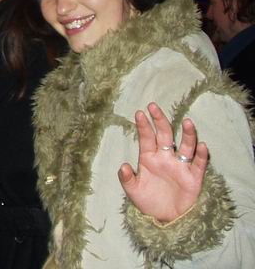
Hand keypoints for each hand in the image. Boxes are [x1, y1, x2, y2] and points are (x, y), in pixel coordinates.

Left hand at [118, 102, 208, 222]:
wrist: (165, 219)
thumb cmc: (147, 201)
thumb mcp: (133, 190)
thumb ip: (127, 178)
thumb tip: (123, 166)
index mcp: (149, 158)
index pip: (147, 138)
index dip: (144, 126)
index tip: (139, 113)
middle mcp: (165, 158)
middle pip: (165, 135)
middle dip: (160, 121)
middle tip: (154, 106)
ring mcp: (180, 166)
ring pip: (185, 146)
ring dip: (187, 134)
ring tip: (187, 121)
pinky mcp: (193, 178)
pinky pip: (198, 164)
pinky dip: (200, 155)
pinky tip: (201, 145)